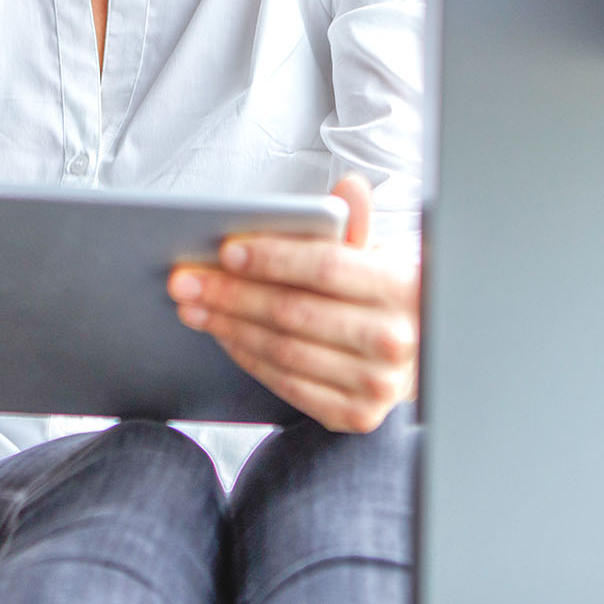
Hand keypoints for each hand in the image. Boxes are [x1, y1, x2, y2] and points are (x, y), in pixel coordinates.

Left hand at [168, 175, 419, 432]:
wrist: (417, 355)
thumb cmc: (383, 296)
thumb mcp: (377, 253)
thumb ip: (356, 223)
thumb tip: (349, 188)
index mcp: (403, 288)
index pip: (326, 267)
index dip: (273, 258)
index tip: (227, 250)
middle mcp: (394, 340)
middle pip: (294, 312)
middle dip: (231, 293)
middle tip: (186, 279)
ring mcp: (375, 384)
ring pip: (283, 350)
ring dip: (229, 325)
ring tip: (193, 305)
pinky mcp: (354, 415)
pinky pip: (286, 383)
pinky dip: (247, 356)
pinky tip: (224, 334)